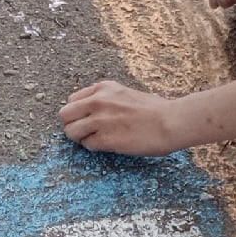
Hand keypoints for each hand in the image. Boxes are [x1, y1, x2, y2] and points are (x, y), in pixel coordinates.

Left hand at [59, 79, 180, 156]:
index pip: (72, 100)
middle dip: (72, 125)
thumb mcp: (125, 94)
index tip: (87, 119)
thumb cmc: (155, 110)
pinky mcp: (106, 139)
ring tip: (97, 140)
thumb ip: (106, 99)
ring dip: (81, 139)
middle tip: (85, 132)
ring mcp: (100, 120)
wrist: (171, 121)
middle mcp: (98, 101)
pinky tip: (109, 145)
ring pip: (71, 132)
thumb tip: (91, 112)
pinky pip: (87, 146)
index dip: (78, 113)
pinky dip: (94, 148)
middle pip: (65, 115)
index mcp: (103, 88)